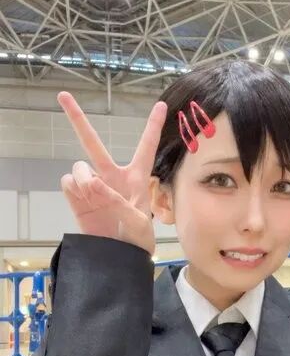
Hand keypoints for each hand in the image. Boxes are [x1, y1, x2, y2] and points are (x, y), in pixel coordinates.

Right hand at [57, 92, 166, 255]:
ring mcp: (93, 186)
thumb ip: (114, 200)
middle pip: (92, 143)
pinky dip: (74, 191)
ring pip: (79, 168)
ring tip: (95, 199)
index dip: (152, 125)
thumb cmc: (138, 240)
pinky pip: (69, 183)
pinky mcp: (77, 198)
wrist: (120, 260)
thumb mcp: (136, 222)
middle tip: (62, 95)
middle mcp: (112, 176)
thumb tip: (90, 182)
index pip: (146, 146)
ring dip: (84, 180)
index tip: (162, 104)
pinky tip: (84, 203)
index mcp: (136, 177)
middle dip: (77, 119)